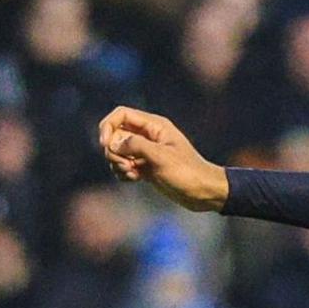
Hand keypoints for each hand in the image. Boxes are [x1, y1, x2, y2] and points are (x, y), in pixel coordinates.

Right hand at [99, 106, 228, 211]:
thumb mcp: (161, 157)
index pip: (121, 114)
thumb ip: (135, 145)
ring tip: (132, 174)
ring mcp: (146, 152)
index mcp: (154, 126)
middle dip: (113, 151)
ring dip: (117, 163)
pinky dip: (123, 172)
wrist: (203, 192)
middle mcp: (148, 136)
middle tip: (127, 166)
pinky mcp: (145, 167)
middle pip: (115, 134)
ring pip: (117, 151)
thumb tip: (113, 143)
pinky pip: (124, 165)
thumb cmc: (187, 172)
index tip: (105, 145)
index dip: (108, 126)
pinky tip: (134, 180)